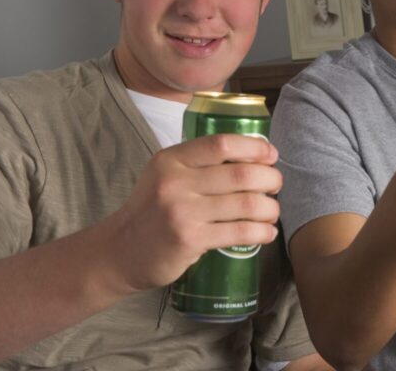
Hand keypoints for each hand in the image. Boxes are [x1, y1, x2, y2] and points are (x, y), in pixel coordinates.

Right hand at [104, 134, 282, 292]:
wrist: (118, 252)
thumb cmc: (152, 211)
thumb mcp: (165, 176)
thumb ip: (198, 163)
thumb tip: (253, 156)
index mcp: (171, 159)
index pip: (222, 144)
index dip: (255, 148)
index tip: (271, 155)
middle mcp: (175, 182)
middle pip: (241, 173)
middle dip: (270, 178)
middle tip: (276, 185)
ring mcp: (182, 212)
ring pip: (246, 203)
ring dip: (270, 208)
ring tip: (272, 212)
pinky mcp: (189, 239)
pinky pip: (239, 232)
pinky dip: (261, 232)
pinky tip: (267, 233)